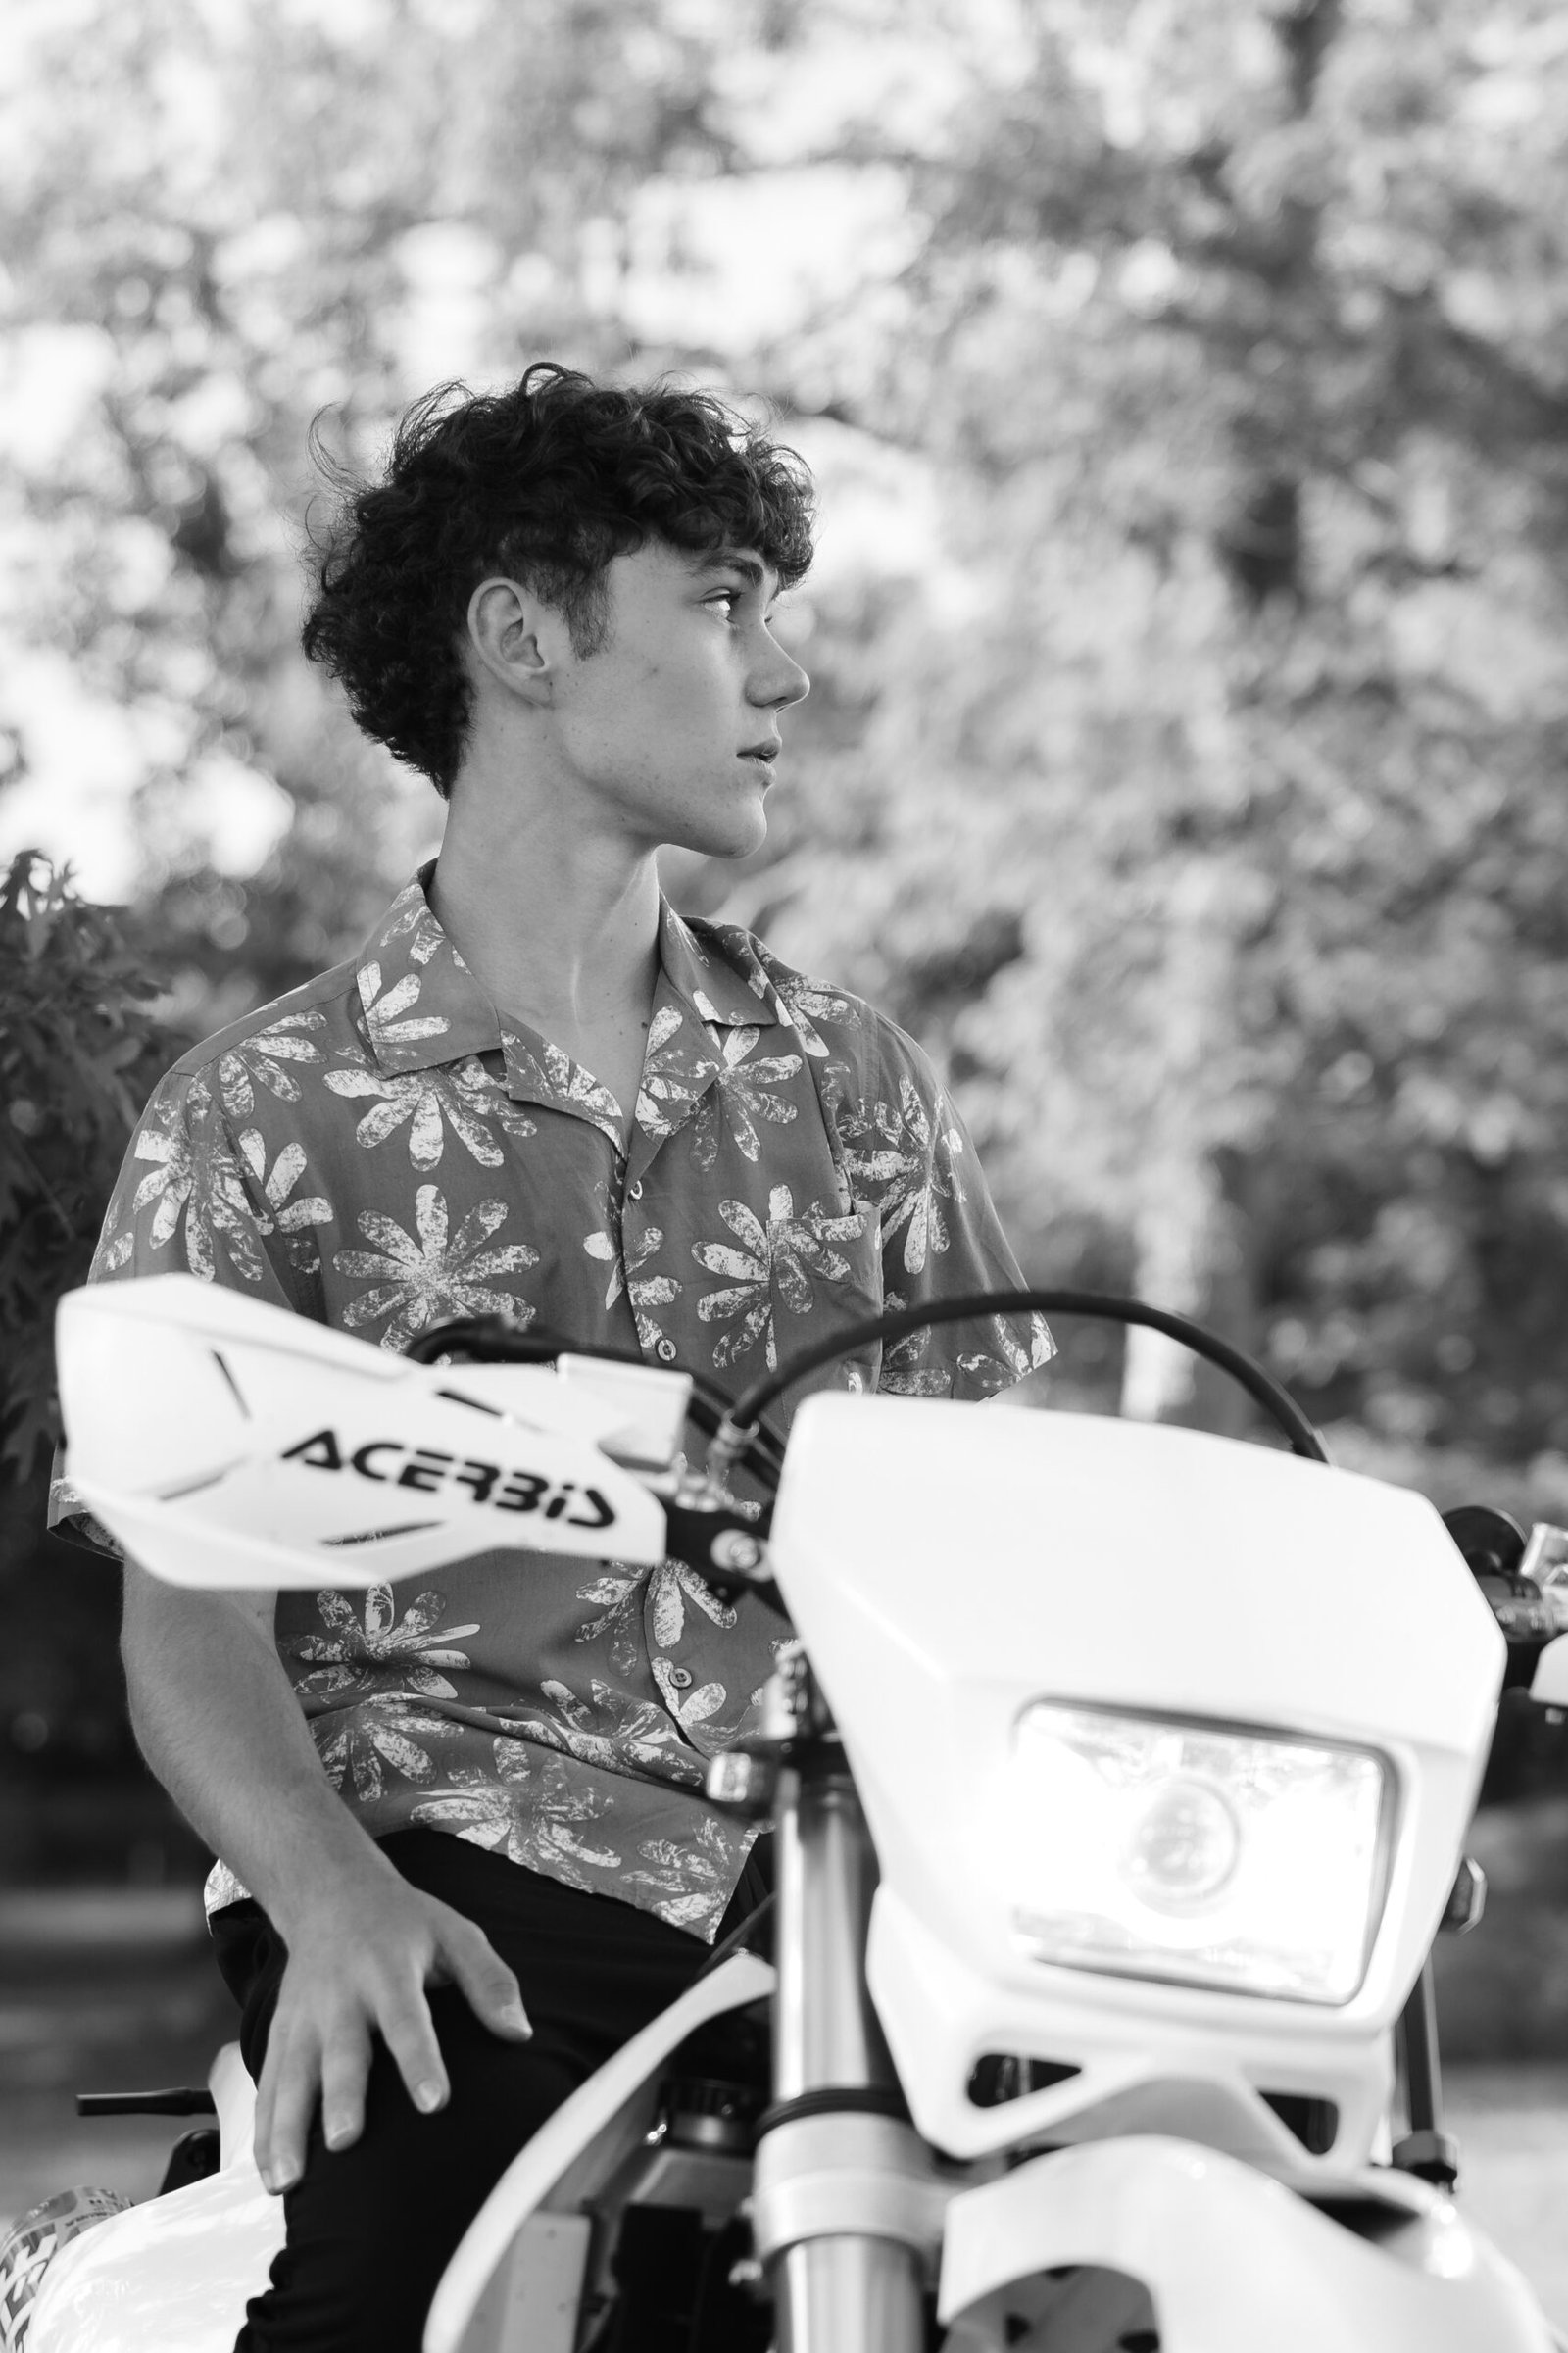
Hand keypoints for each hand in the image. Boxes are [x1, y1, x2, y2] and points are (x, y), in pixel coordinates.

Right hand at [253, 1867, 531, 2193]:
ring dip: (287, 2130)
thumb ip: (490, 1981)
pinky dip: (264, 2133)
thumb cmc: (405, 1923)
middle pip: (342, 2052)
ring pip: (292, 2077)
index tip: (435, 2102)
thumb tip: (521, 2033)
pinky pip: (269, 2087)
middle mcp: (341, 1997)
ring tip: (288, 2183)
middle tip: (345, 2142)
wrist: (331, 1892)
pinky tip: (269, 2178)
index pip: (407, 2019)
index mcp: (389, 1971)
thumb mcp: (456, 1933)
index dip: (420, 2060)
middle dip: (341, 2097)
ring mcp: (305, 2018)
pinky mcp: (281, 2033)